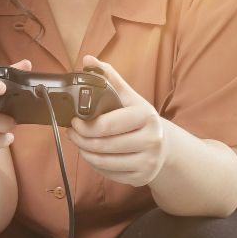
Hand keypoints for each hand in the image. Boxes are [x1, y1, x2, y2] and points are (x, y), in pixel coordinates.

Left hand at [68, 55, 166, 186]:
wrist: (164, 144)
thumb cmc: (140, 118)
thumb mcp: (128, 97)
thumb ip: (108, 77)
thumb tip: (88, 59)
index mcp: (146, 116)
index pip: (107, 125)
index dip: (85, 125)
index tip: (74, 120)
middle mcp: (152, 139)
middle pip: (103, 145)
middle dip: (81, 140)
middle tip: (72, 133)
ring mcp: (149, 161)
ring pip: (104, 162)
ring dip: (85, 153)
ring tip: (79, 143)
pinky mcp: (143, 177)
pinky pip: (110, 175)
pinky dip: (96, 166)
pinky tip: (92, 155)